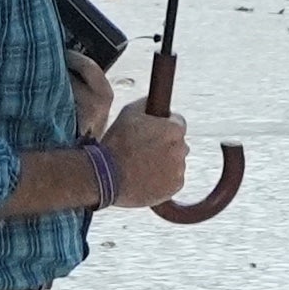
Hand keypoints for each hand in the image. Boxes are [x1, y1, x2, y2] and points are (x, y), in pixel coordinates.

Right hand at [94, 96, 195, 212]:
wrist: (107, 175)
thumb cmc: (117, 142)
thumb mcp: (129, 112)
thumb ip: (147, 104)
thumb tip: (154, 102)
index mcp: (174, 129)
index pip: (178, 124)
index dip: (164, 127)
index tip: (153, 133)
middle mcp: (181, 149)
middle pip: (177, 144)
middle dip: (165, 145)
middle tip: (144, 151)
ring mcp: (179, 169)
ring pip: (175, 163)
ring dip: (164, 163)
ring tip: (143, 166)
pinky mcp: (175, 187)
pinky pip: (173, 180)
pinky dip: (163, 179)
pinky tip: (147, 177)